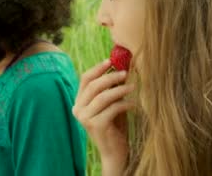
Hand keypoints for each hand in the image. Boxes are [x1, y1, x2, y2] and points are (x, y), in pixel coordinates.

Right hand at [72, 59, 134, 174]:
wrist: (115, 151)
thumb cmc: (115, 125)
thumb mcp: (111, 104)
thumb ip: (110, 89)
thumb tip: (119, 67)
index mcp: (79, 102)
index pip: (85, 79)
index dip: (98, 68)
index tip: (111, 61)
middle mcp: (78, 109)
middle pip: (93, 86)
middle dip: (111, 77)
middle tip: (126, 73)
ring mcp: (85, 118)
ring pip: (103, 96)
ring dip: (120, 89)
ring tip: (133, 86)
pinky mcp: (96, 125)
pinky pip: (112, 108)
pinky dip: (125, 103)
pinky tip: (134, 104)